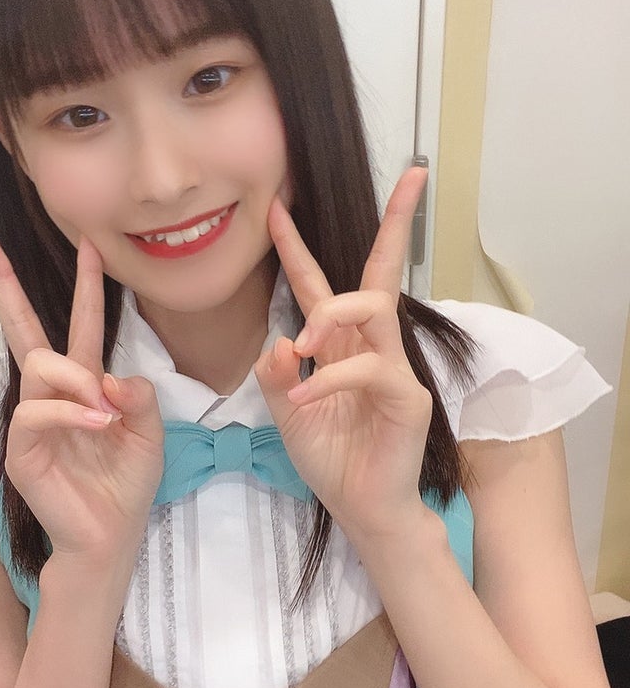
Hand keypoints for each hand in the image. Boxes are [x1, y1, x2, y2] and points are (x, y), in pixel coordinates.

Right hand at [0, 234, 163, 563]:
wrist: (112, 536)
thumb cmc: (126, 486)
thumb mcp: (150, 433)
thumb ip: (138, 396)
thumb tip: (110, 375)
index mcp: (84, 386)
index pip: (80, 326)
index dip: (86, 287)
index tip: (90, 245)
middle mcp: (52, 395)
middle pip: (23, 329)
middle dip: (3, 283)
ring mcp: (32, 420)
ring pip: (39, 365)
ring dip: (76, 379)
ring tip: (105, 410)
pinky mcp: (21, 449)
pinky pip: (36, 410)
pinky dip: (70, 412)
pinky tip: (98, 424)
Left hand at [254, 167, 431, 537]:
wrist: (362, 508)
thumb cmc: (332, 459)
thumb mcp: (286, 414)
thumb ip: (275, 376)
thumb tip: (280, 338)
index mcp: (338, 345)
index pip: (318, 285)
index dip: (296, 248)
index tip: (275, 209)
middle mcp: (370, 346)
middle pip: (380, 272)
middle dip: (398, 222)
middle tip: (412, 178)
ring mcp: (393, 367)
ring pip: (373, 309)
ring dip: (332, 314)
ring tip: (303, 343)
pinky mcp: (406, 396)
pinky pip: (367, 368)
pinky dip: (328, 378)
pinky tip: (302, 397)